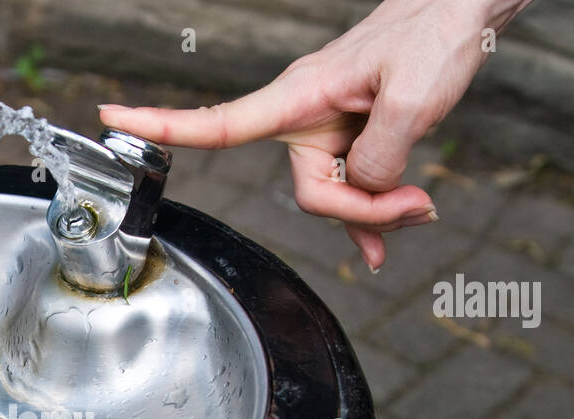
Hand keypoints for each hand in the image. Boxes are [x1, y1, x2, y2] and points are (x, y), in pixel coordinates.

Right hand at [99, 0, 532, 270]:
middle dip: (361, 211)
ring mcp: (328, 131)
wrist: (462, 13)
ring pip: (335, 198)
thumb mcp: (412, 98)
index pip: (217, 122)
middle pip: (309, 194)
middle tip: (419, 203)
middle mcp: (304, 118)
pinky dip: (371, 218)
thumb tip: (365, 190)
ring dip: (379, 211)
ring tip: (424, 203)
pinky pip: (351, 193)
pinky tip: (384, 241)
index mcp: (298, 97)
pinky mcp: (352, 140)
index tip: (111, 119)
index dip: (162, 127)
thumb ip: (380, 156)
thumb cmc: (433, 36)